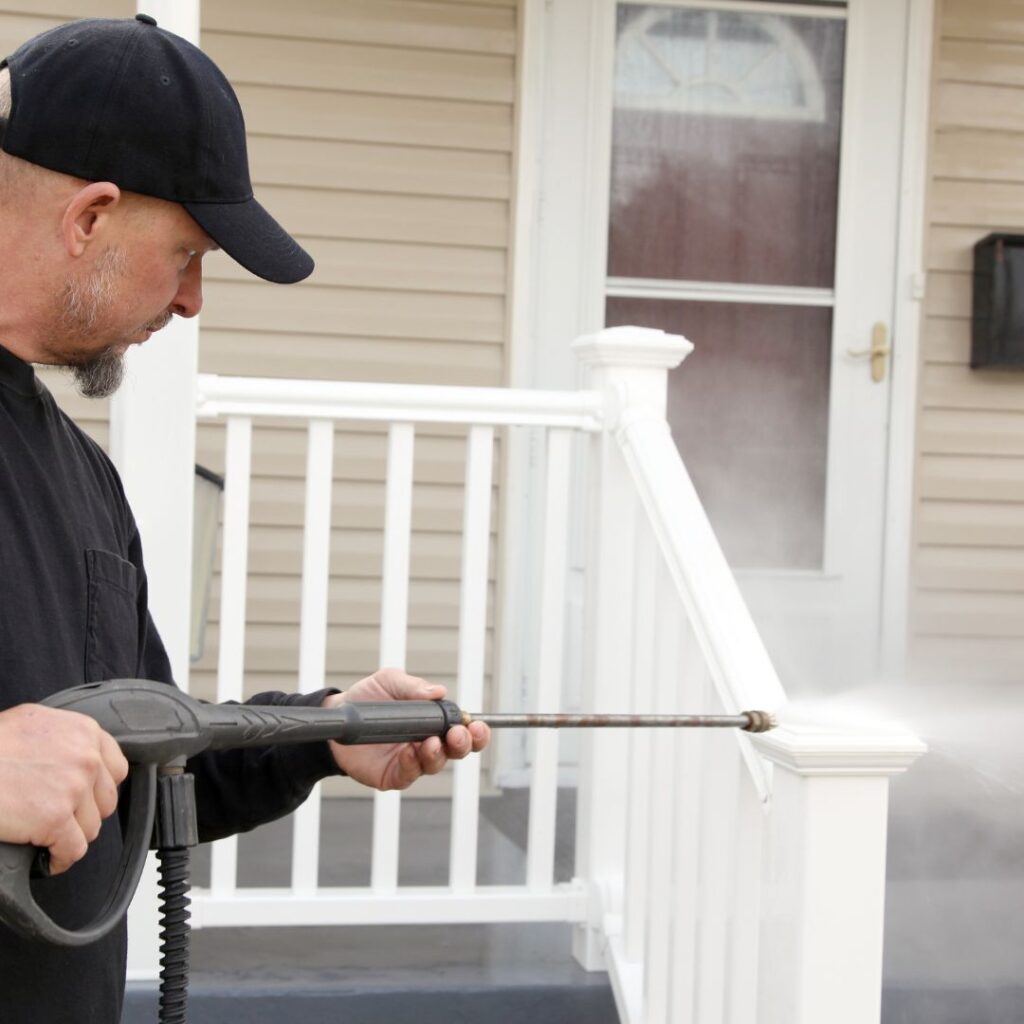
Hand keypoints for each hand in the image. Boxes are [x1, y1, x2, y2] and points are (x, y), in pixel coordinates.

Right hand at [0, 705, 128, 873]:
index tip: (84, 800)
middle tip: (60, 821)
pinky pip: (73, 850)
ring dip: (69, 837)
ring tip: (48, 837)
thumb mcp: (31, 724)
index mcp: (83, 731)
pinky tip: (46, 858)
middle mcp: (85, 757)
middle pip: (105, 801)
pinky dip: (59, 859)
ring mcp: (73, 788)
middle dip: (83, 815)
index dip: (97, 789)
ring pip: (90, 827)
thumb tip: (73, 758)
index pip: (115, 768)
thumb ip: (62, 739)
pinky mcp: (55, 818)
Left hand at [323, 667, 489, 790]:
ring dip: (438, 754)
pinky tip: (409, 753)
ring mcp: (411, 760)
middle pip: (457, 750)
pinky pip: (408, 774)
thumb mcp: (389, 681)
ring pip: (435, 764)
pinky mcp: (393, 775)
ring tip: (431, 743)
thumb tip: (438, 692)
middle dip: (464, 744)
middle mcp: (427, 742)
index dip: (474, 730)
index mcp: (432, 720)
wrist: (337, 716)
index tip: (476, 725)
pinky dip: (412, 764)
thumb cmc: (367, 697)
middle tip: (458, 734)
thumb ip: (412, 686)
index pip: (462, 728)